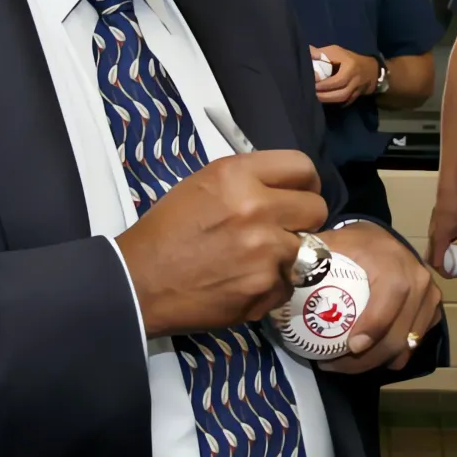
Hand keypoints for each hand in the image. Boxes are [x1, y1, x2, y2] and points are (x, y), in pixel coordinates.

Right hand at [117, 151, 329, 337]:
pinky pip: (287, 284)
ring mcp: (266, 251)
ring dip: (286, 256)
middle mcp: (258, 208)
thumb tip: (284, 190)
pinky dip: (270, 286)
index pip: (303, 167)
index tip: (300, 194)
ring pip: (307, 250)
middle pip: (317, 209)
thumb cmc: (166, 231)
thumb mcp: (203, 185)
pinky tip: (242, 284)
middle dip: (302, 220)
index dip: (305, 183)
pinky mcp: (265, 288)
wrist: (139, 283)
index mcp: (238, 175)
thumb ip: (248, 181)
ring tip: (254, 261)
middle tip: (280, 230)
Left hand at [311, 46, 378, 107]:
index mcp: (350, 67)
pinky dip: (336, 103)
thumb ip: (321, 53)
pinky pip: (347, 102)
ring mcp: (358, 89)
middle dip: (325, 95)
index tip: (311, 83)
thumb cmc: (349, 58)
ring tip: (316, 98)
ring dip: (329, 100)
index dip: (323, 84)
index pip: (337, 80)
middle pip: (341, 93)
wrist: (370, 68)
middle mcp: (355, 79)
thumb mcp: (336, 51)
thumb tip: (307, 52)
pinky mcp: (357, 96)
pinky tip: (326, 102)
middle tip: (311, 93)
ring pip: (344, 98)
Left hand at [319, 221, 442, 373]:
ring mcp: (430, 298)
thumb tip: (280, 278)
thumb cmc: (353, 245)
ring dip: (376, 362)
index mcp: (394, 262)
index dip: (374, 325)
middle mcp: (419, 280)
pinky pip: (414, 344)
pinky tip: (367, 356)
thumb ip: (309, 258)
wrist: (382, 240)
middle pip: (399, 333)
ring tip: (344, 364)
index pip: (390, 297)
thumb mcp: (331, 242)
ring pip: (407, 345)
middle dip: (366, 359)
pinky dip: (391, 355)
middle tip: (332, 365)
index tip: (350, 347)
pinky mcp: (433, 311)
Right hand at [425, 190, 456, 276]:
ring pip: (432, 251)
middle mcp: (433, 239)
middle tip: (453, 270)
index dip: (443, 272)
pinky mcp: (433, 229)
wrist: (447, 195)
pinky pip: (435, 243)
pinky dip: (442, 249)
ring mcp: (431, 233)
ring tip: (453, 260)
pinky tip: (453, 245)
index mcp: (439, 241)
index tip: (453, 275)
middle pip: (431, 259)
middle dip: (441, 267)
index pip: (436, 263)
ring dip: (441, 257)